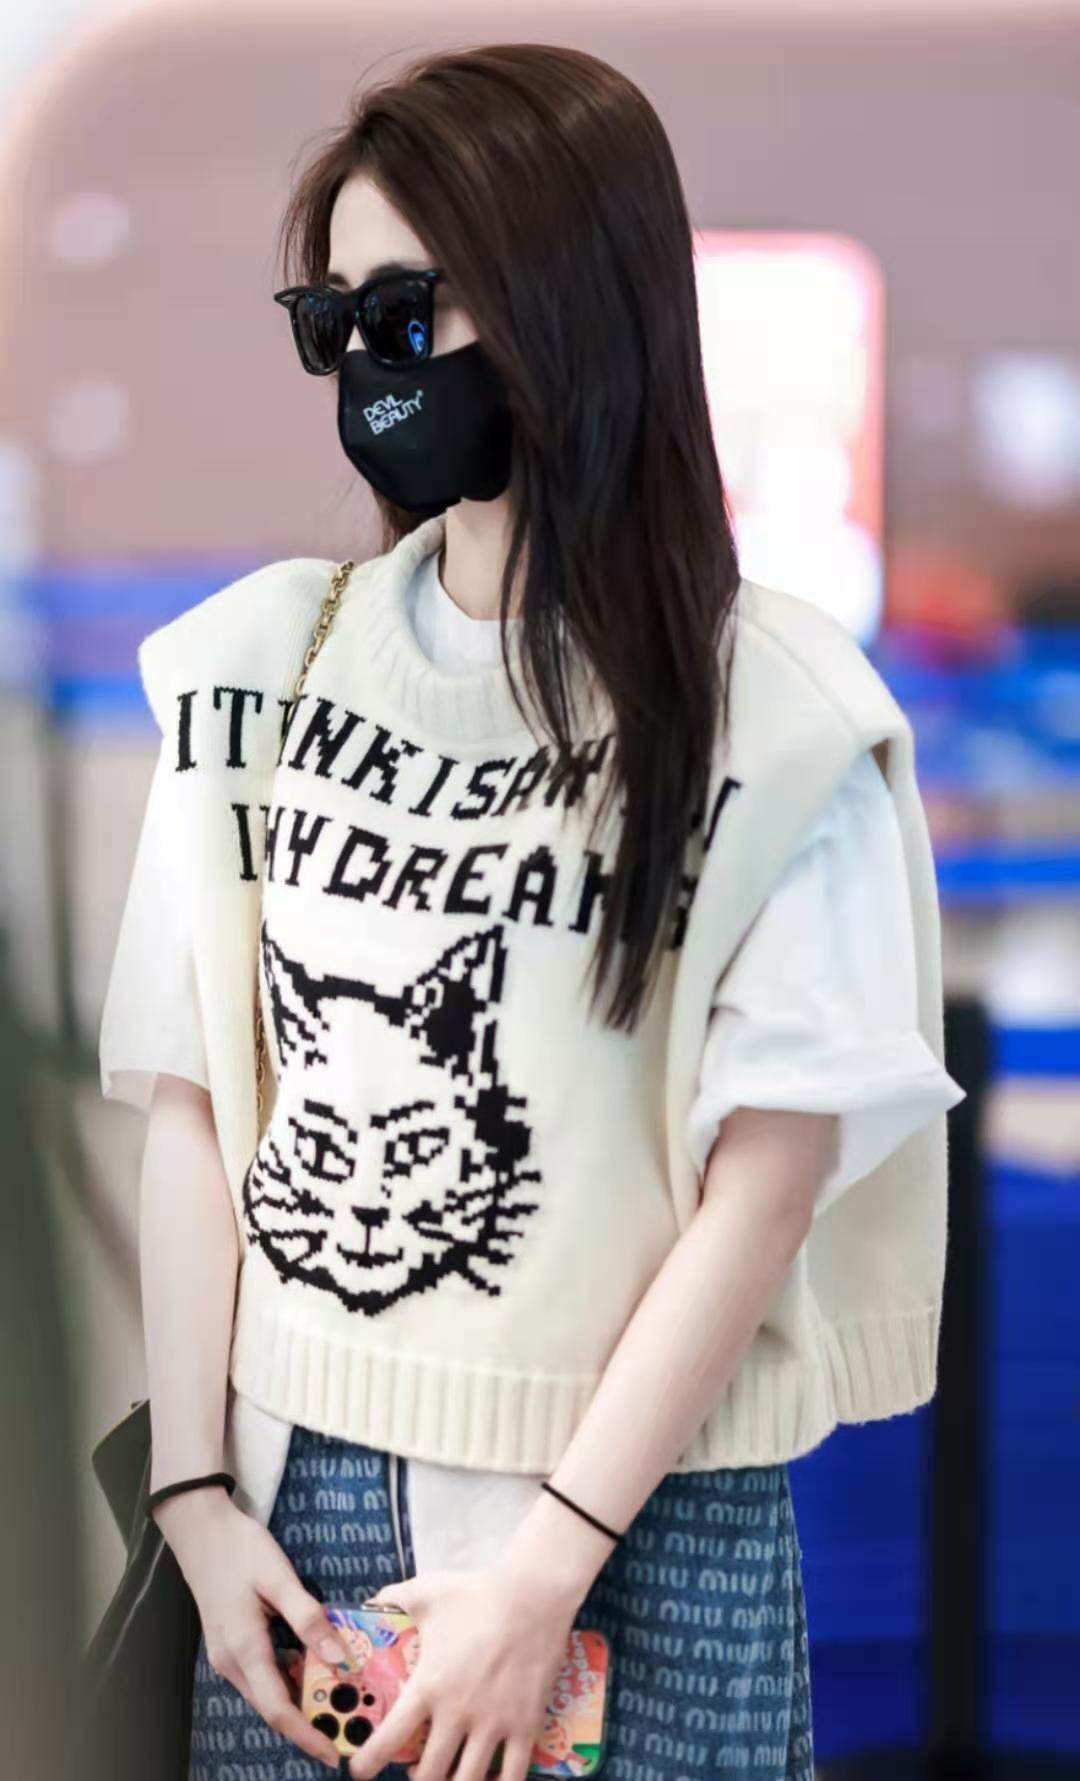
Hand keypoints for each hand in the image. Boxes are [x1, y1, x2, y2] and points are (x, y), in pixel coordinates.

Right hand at [153, 1487, 350, 1769]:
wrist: (200, 1530)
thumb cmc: (241, 1550)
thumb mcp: (279, 1579)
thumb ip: (309, 1619)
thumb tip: (340, 1659)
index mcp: (244, 1650)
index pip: (277, 1709)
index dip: (306, 1736)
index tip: (334, 1754)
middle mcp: (232, 1662)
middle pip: (272, 1707)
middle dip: (307, 1724)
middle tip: (346, 1727)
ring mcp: (227, 1655)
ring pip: (267, 1692)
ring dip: (298, 1701)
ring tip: (338, 1701)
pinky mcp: (230, 1643)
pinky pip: (262, 1674)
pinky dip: (288, 1679)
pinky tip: (313, 1668)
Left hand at [348, 1564, 581, 1780]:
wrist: (533, 1595)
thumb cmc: (476, 1593)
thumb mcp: (426, 1592)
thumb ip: (394, 1599)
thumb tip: (372, 1602)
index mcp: (428, 1686)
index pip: (388, 1738)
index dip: (368, 1762)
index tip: (359, 1771)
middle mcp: (458, 1713)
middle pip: (429, 1775)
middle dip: (415, 1780)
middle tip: (412, 1773)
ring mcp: (494, 1724)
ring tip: (448, 1778)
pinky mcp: (526, 1726)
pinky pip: (512, 1776)